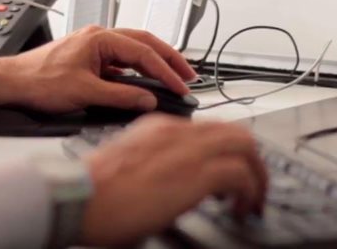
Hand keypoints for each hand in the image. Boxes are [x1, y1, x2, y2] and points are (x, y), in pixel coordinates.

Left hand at [0, 26, 196, 112]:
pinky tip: (144, 84)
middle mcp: (98, 37)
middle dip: (169, 58)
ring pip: (133, 51)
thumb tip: (147, 99)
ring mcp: (94, 47)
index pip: (143, 53)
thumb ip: (120, 96)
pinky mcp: (89, 59)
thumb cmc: (38, 80)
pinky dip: (137, 72)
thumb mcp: (84, 92)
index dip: (165, 71)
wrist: (12, 83)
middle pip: (144, 43)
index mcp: (99, 38)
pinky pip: (120, 62)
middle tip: (188, 74)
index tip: (180, 86)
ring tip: (173, 77)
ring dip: (154, 64)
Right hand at [79, 115, 267, 246]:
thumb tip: (171, 183)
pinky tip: (240, 208)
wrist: (79, 197)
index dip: (229, 152)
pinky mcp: (195, 173)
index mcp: (159, 128)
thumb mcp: (129, 165)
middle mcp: (177, 132)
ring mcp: (187, 150)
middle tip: (253, 186)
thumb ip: (155, 162)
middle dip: (253, 161)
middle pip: (236, 132)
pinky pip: (240, 173)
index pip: (211, 128)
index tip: (233, 174)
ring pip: (245, 147)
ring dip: (257, 176)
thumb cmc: (93, 190)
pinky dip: (249, 191)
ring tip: (252, 200)